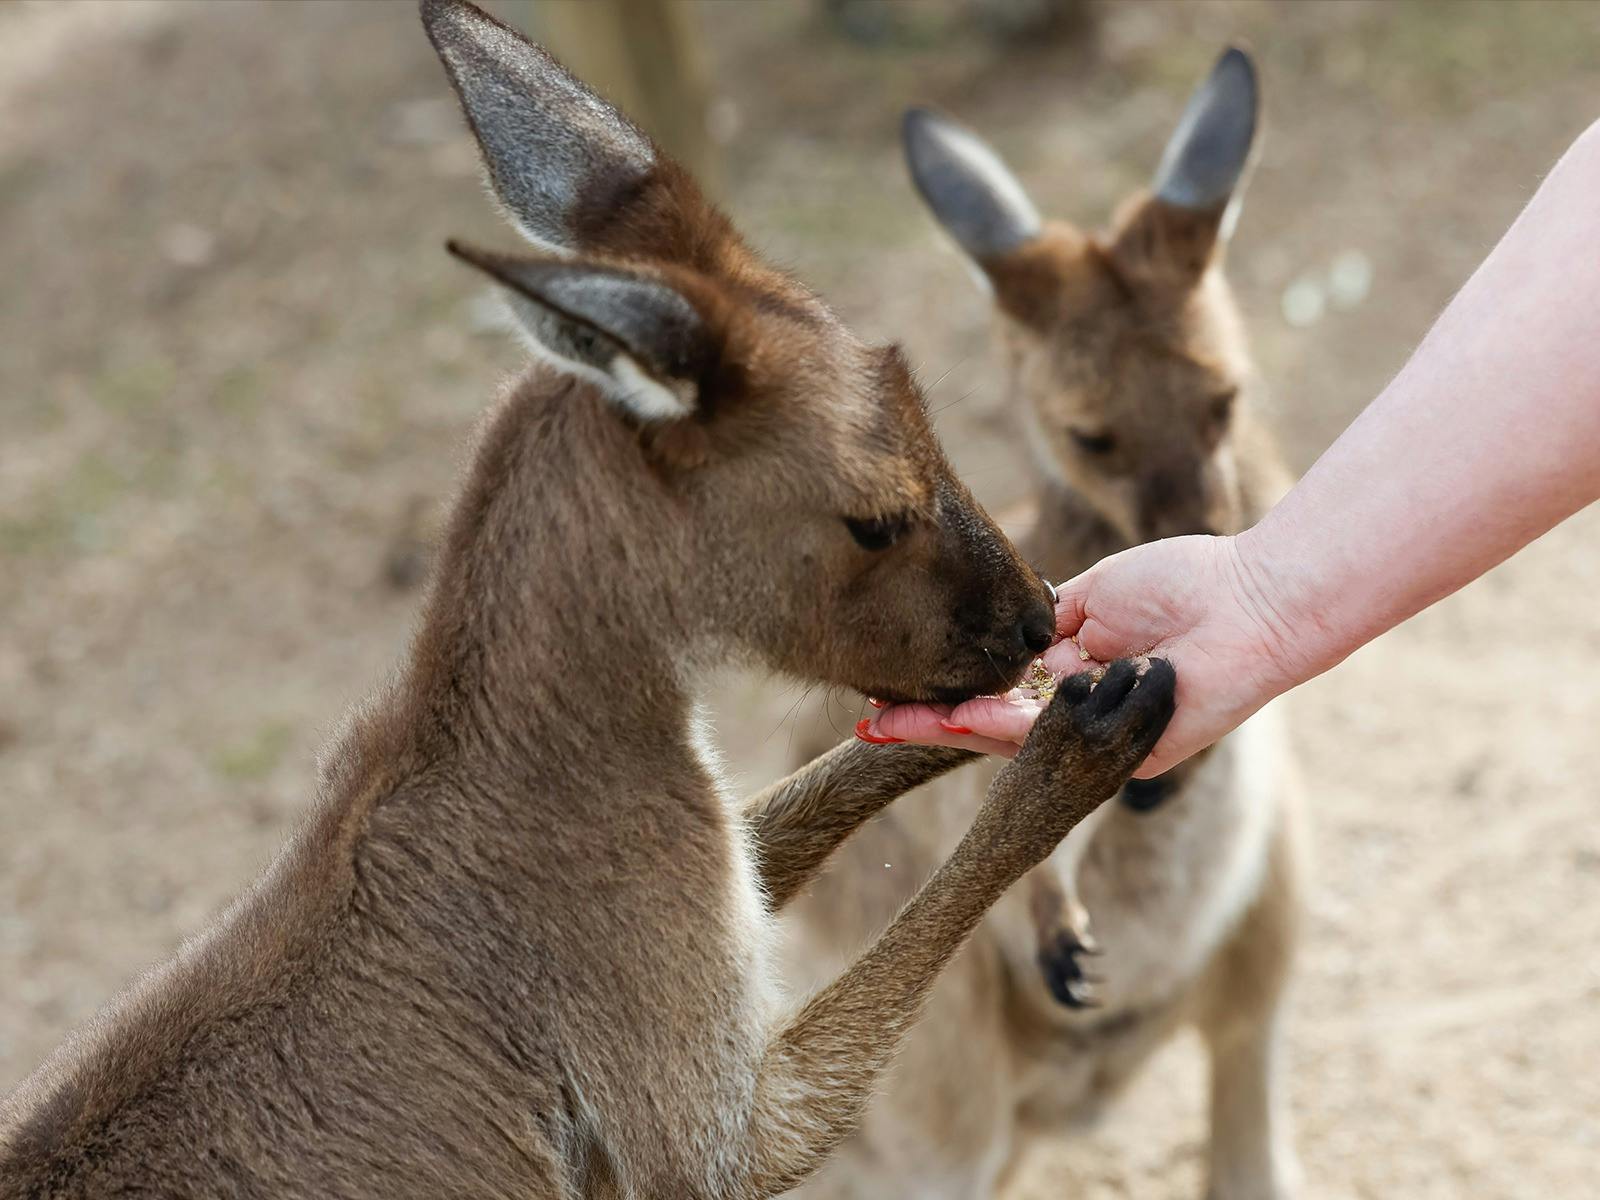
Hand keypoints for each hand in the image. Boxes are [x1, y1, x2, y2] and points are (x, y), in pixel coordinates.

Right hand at [858, 535, 1305, 777]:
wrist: (1248, 598)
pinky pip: (1055, 743)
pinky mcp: (1128, 755)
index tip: (892, 693)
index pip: (998, 690)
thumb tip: (1009, 652)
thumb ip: (1047, 624)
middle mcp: (1082, 712)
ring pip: (1012, 742)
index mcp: (1074, 674)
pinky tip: (963, 714)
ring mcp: (1101, 737)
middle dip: (929, 723)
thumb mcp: (1094, 594)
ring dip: (952, 727)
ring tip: (894, 722)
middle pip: (992, 726)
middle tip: (871, 726)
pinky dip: (1007, 727)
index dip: (947, 692)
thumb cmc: (1182, 584)